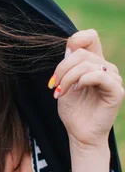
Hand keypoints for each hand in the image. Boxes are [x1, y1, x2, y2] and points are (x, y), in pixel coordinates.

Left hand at [47, 29, 124, 147]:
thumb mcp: (65, 83)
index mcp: (94, 63)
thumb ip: (68, 65)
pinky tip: (77, 90)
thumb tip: (70, 47)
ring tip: (61, 91)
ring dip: (68, 77)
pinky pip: (99, 75)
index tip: (62, 60)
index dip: (76, 40)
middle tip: (54, 85)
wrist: (80, 135)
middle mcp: (106, 68)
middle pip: (82, 52)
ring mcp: (113, 79)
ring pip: (87, 63)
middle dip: (62, 68)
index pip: (90, 37)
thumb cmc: (73, 111)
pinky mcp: (116, 91)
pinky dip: (83, 80)